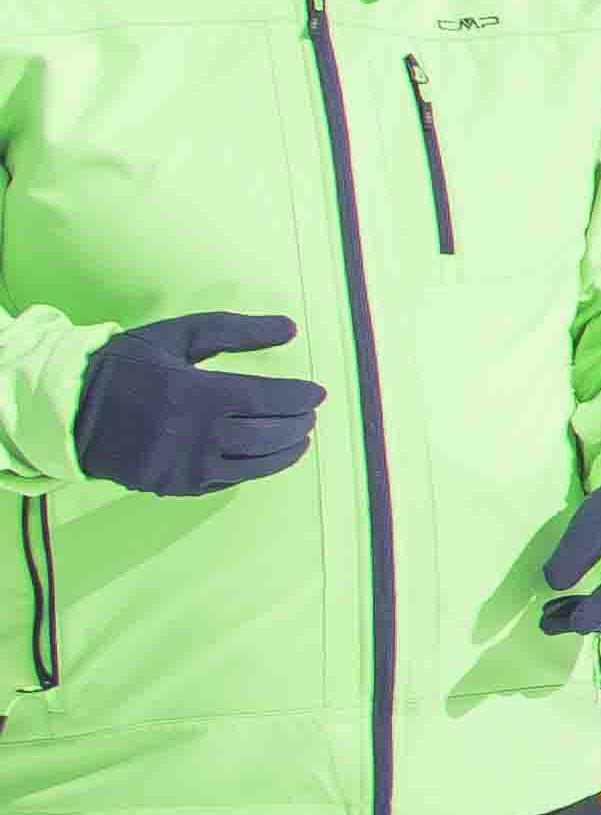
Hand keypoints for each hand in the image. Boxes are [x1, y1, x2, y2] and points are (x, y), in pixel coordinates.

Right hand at [70, 313, 316, 497]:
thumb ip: (235, 331)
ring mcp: (183, 465)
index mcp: (195, 393)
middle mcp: (192, 434)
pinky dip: (251, 469)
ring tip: (298, 438)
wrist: (68, 410)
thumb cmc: (125, 366)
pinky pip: (225, 481)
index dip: (299, 397)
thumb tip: (291, 328)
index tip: (317, 393)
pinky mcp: (173, 486)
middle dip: (296, 425)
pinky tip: (262, 456)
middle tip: (309, 416)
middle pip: (266, 435)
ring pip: (252, 465)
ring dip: (284, 452)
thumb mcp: (177, 336)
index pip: (267, 399)